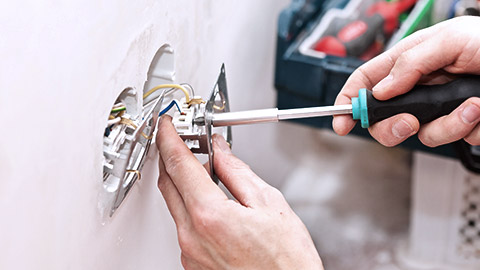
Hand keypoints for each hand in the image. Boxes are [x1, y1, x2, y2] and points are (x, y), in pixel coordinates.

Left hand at [155, 116, 322, 269]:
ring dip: (184, 182)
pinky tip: (211, 201)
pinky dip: (191, 206)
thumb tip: (221, 152)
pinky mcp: (192, 262)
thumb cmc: (286, 261)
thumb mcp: (270, 204)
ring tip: (208, 172)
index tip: (167, 124)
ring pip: (174, 204)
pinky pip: (183, 225)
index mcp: (210, 215)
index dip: (169, 137)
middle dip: (172, 156)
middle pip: (168, 183)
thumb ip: (238, 173)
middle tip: (186, 141)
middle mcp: (192, 236)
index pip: (179, 164)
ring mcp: (189, 252)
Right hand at [333, 16, 479, 146]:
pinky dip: (469, 127)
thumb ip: (411, 63)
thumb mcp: (450, 39)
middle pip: (383, 119)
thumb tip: (383, 89)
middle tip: (408, 121)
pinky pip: (453, 137)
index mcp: (407, 63)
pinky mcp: (459, 123)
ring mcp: (437, 109)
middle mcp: (418, 88)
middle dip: (392, 127)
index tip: (341, 122)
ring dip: (446, 125)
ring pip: (421, 134)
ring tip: (471, 106)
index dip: (348, 102)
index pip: (366, 83)